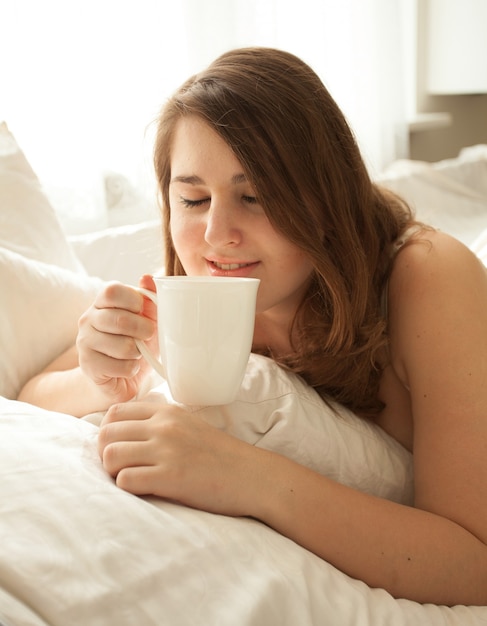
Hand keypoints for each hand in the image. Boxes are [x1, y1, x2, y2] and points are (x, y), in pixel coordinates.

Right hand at [77, 275, 157, 403]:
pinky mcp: (88, 365)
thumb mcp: (148, 318)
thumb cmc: (136, 342)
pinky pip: (121, 366)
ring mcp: (84, 342)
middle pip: (120, 320)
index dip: (134, 301)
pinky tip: (127, 367)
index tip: (142, 311)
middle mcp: (88, 319)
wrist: (120, 376)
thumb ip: (150, 298)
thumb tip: (147, 277)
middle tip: (148, 335)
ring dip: (138, 352)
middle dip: (144, 330)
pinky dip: (132, 368)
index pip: (112, 291)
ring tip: (135, 353)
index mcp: (101, 302)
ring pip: (123, 346)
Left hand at [98, 401, 260, 516]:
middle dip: (105, 453)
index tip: (120, 448)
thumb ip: (161, 424)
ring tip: (130, 479)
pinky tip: (143, 490)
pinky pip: (125, 480)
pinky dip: (127, 488)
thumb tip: (125, 433)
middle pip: (106, 433)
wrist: (252, 476)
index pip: (115, 412)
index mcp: (167, 412)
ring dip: (113, 472)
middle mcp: (163, 426)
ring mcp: (166, 450)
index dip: (109, 433)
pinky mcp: (170, 477)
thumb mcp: (190, 426)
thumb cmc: (220, 455)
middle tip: (120, 468)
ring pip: (110, 456)